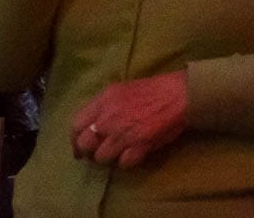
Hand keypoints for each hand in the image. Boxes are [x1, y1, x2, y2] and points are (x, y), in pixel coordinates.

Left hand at [70, 71, 187, 168]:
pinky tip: (133, 154)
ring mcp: (123, 133)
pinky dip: (126, 162)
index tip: (78, 147)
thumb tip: (91, 125)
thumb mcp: (121, 90)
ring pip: (101, 157)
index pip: (76, 124)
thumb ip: (104, 106)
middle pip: (85, 144)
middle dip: (88, 152)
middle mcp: (109, 118)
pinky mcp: (138, 146)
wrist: (179, 94)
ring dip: (108, 158)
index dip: (74, 139)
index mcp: (104, 100)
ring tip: (118, 153)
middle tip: (95, 154)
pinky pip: (123, 163)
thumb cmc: (152, 90)